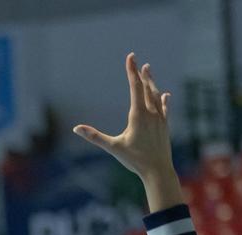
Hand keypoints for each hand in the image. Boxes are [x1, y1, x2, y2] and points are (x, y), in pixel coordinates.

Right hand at [72, 54, 173, 181]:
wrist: (158, 171)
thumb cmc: (135, 160)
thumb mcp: (113, 148)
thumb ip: (95, 136)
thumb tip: (76, 129)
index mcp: (138, 115)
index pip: (134, 87)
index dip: (131, 71)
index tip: (131, 57)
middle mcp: (151, 113)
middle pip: (146, 88)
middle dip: (141, 74)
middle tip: (139, 61)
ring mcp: (159, 119)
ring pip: (156, 96)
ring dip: (151, 84)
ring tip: (149, 72)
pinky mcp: (164, 127)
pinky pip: (164, 109)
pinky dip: (163, 100)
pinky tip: (165, 95)